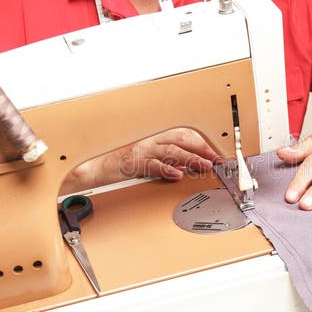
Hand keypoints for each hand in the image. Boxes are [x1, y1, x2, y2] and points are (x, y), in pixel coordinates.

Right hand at [60, 128, 221, 193]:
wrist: (95, 168)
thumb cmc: (121, 165)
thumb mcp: (148, 160)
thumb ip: (167, 161)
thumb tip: (188, 167)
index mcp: (155, 138)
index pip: (183, 136)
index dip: (202, 144)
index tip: (216, 155)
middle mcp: (150, 140)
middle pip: (182, 140)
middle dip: (202, 150)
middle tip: (216, 161)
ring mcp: (142, 150)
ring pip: (172, 151)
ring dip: (191, 159)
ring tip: (204, 167)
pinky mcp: (133, 162)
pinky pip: (152, 164)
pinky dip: (166, 169)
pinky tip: (177, 174)